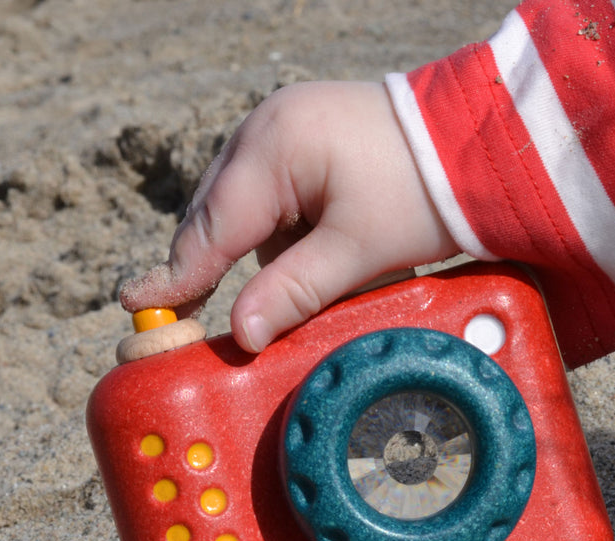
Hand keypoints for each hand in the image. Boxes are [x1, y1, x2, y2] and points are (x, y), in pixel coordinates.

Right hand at [120, 81, 457, 352]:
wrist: (479, 141)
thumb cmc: (422, 189)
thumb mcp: (357, 252)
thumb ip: (294, 293)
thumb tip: (241, 336)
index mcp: (273, 148)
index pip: (211, 228)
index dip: (176, 276)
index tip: (135, 305)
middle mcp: (264, 130)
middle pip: (216, 218)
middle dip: (212, 268)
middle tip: (191, 317)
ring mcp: (280, 132)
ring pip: (243, 215)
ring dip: (260, 257)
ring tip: (309, 279)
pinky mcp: (300, 144)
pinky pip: (270, 204)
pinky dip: (282, 238)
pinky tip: (318, 253)